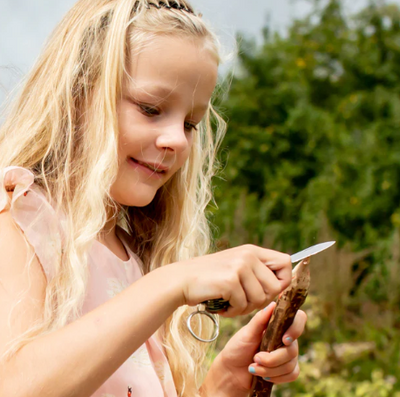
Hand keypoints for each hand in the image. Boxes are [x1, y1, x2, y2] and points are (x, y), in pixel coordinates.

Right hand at [172, 245, 291, 316]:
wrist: (181, 280)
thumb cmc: (209, 278)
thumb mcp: (236, 267)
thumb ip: (256, 272)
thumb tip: (282, 286)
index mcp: (252, 250)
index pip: (285, 262)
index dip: (283, 281)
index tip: (268, 291)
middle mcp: (248, 255)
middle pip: (276, 287)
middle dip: (261, 301)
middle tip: (242, 302)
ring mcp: (239, 266)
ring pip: (260, 299)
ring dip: (245, 308)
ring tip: (229, 303)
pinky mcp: (230, 280)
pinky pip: (243, 305)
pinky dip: (232, 311)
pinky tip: (221, 305)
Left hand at [202, 303, 306, 395]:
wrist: (232, 371)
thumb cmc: (238, 348)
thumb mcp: (246, 333)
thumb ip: (260, 319)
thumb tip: (274, 304)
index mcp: (277, 324)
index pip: (298, 319)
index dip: (296, 328)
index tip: (284, 339)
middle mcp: (285, 337)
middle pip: (293, 348)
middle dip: (272, 358)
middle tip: (256, 358)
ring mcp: (287, 354)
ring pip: (291, 364)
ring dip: (270, 369)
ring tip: (254, 367)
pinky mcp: (287, 370)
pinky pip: (292, 374)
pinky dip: (276, 377)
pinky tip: (263, 375)